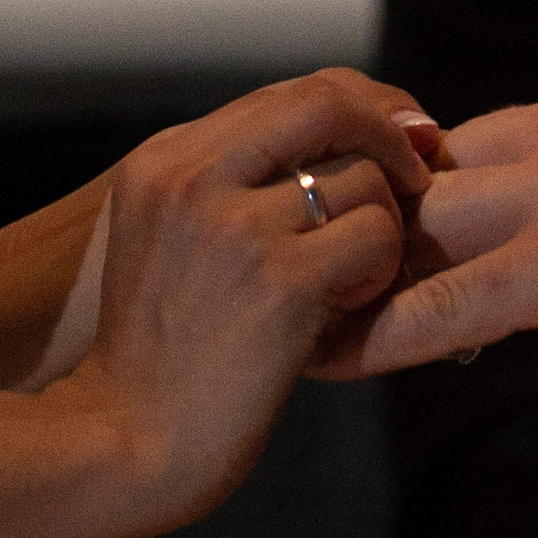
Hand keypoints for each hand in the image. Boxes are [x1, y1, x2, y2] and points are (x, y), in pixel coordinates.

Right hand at [52, 70, 426, 537]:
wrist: (117, 447)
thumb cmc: (153, 359)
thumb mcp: (166, 241)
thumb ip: (229, 185)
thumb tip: (338, 145)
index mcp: (163, 161)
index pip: (291, 90)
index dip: (362, 105)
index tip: (399, 134)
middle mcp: (193, 178)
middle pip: (328, 101)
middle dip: (391, 131)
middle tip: (421, 173)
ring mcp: (235, 228)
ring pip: (363, 178)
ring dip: (381, 229)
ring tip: (352, 279)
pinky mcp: (280, 284)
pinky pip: (374, 238)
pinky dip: (379, 272)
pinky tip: (349, 309)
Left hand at [334, 86, 537, 388]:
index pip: (480, 142)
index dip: (424, 190)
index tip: (379, 232)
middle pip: (433, 174)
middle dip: (371, 224)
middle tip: (311, 272)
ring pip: (422, 229)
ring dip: (356, 275)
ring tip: (296, 317)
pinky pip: (447, 303)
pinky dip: (386, 332)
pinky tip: (341, 360)